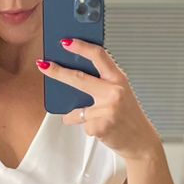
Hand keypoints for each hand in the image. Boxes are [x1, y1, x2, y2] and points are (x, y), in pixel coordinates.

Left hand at [37, 40, 162, 162]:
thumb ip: (102, 84)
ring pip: (77, 109)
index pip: (99, 56)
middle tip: (42, 65)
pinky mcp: (100, 126)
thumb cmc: (128, 116)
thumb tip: (72, 76)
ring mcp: (107, 109)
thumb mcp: (120, 93)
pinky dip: (87, 127)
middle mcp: (114, 92)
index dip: (81, 47)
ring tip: (93, 119)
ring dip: (75, 115)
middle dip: (57, 71)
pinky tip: (101, 129)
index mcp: (118, 79)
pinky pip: (81, 124)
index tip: (66, 42)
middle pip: (79, 78)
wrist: (141, 142)